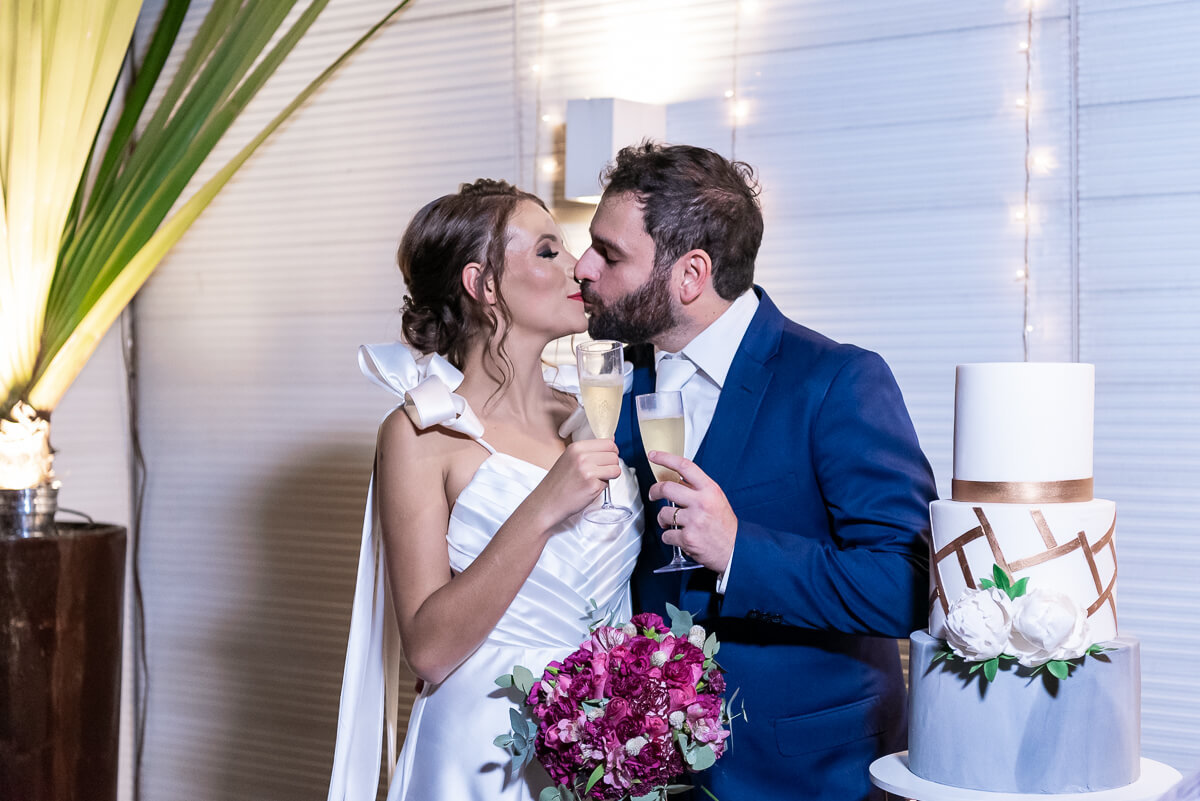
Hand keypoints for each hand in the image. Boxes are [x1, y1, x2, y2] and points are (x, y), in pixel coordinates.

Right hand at [531, 439, 621, 526]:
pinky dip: (602, 487)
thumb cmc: (558, 483)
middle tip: (600, 472)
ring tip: (595, 480)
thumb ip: (589, 451)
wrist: (546, 503)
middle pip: (614, 455)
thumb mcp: (569, 459)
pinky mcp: (593, 486)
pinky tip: (589, 488)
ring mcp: (588, 471)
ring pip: (615, 469)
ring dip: (609, 476)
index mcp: (577, 447)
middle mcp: (582, 457)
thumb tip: (612, 440)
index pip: (608, 442)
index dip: (611, 451)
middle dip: (611, 465)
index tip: (607, 457)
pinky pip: (608, 483)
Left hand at [646, 451, 736, 571]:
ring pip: (663, 514)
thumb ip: (699, 489)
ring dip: (662, 520)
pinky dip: (669, 537)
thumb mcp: (717, 499)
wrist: (736, 550)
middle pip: (666, 488)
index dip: (666, 458)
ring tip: (671, 523)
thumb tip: (678, 479)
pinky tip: (679, 537)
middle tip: (653, 494)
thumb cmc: (725, 525)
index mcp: (710, 490)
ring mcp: (694, 521)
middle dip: (654, 491)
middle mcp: (701, 503)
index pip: (685, 466)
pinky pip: (667, 535)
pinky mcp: (688, 538)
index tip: (653, 455)